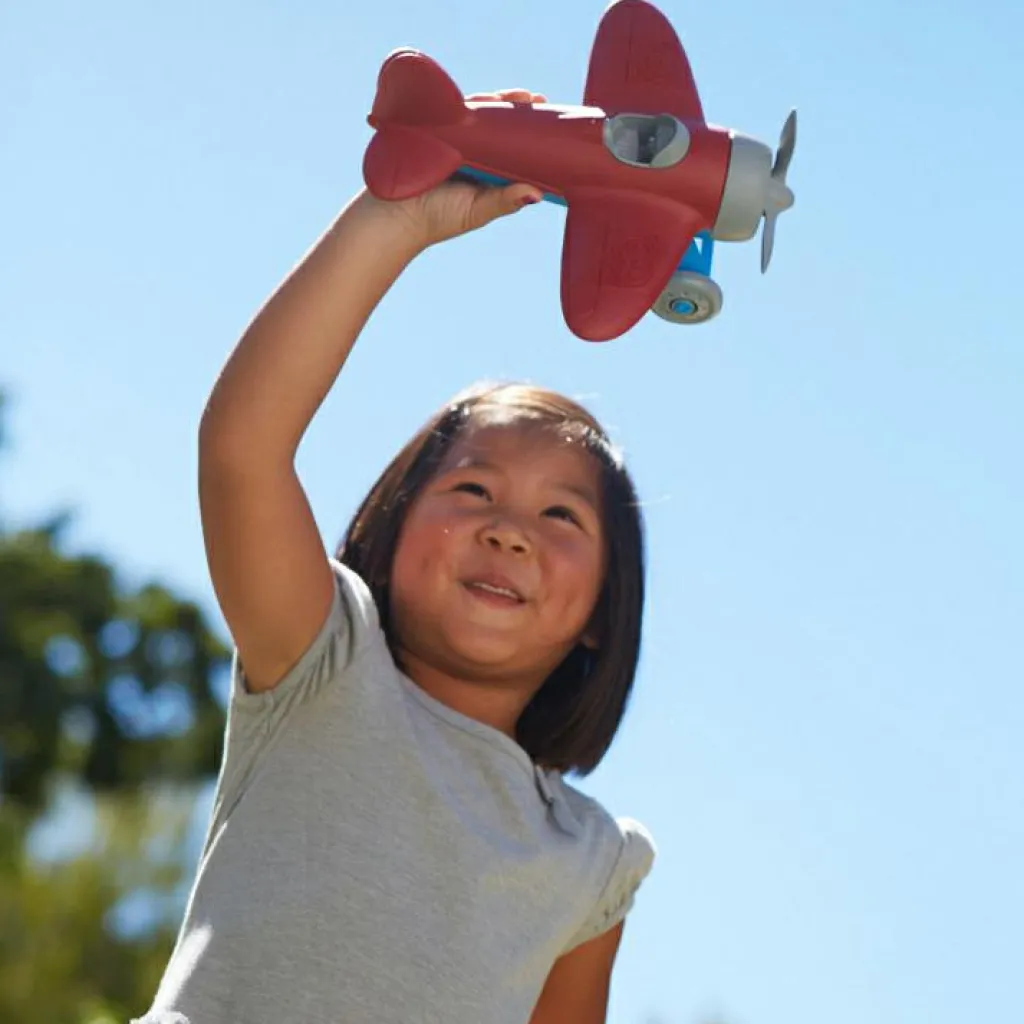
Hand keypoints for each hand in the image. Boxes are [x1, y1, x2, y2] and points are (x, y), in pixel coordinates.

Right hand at [370, 88, 546, 248]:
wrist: (393, 215)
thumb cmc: (437, 218)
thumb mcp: (476, 211)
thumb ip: (504, 201)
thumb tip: (537, 193)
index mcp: (486, 171)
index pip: (512, 148)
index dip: (529, 134)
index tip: (550, 122)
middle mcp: (472, 153)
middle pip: (498, 127)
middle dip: (517, 111)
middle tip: (538, 101)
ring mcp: (453, 140)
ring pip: (479, 117)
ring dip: (498, 104)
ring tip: (519, 96)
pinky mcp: (435, 131)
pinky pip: (454, 113)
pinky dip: (470, 105)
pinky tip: (487, 99)